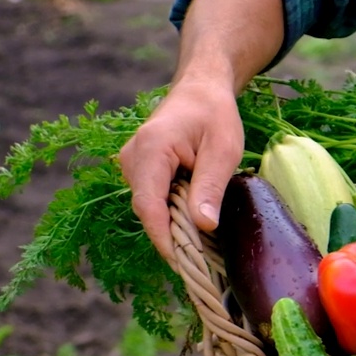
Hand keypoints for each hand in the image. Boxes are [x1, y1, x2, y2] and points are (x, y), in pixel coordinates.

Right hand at [118, 81, 243, 260]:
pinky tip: (195, 221)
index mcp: (150, 150)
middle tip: (204, 262)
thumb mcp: (223, 150)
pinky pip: (153, 200)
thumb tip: (204, 226)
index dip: (164, 238)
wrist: (201, 91)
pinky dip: (172, 213)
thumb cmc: (215, 115)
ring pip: (150, 208)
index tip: (183, 265)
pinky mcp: (140, 171)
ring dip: (174, 226)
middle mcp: (132, 158)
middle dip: (173, 237)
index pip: (148, 205)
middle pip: (148, 210)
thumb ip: (211, 186)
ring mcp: (132, 165)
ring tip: (204, 244)